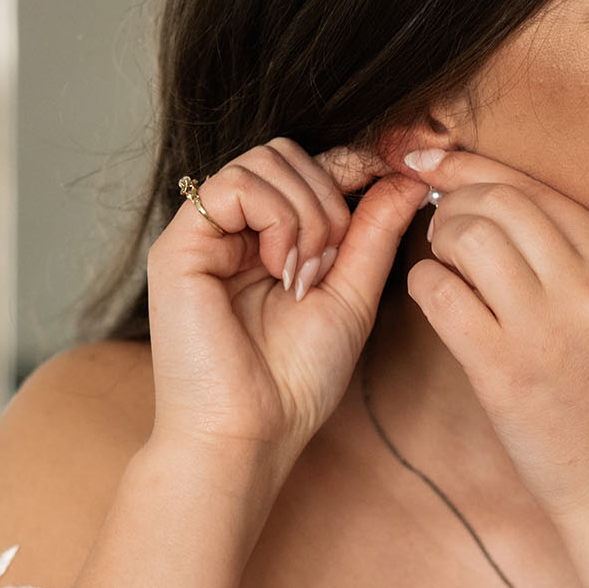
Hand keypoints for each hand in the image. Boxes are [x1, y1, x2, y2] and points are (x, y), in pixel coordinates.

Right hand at [144, 140, 426, 467]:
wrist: (247, 434)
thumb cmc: (294, 382)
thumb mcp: (352, 296)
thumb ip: (374, 233)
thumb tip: (409, 179)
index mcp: (267, 241)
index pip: (309, 168)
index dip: (353, 168)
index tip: (397, 183)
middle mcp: (231, 231)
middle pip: (287, 153)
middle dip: (330, 198)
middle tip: (331, 265)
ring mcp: (203, 234)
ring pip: (266, 160)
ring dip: (307, 213)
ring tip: (303, 276)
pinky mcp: (179, 244)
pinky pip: (235, 183)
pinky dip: (276, 218)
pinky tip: (280, 270)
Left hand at [403, 149, 588, 521]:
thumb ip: (581, 260)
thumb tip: (504, 208)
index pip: (536, 188)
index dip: (474, 167)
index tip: (434, 160)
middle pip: (499, 200)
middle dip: (453, 201)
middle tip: (438, 225)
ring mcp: (547, 327)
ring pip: (468, 236)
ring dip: (439, 239)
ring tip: (440, 260)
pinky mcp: (504, 370)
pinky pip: (442, 294)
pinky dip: (425, 283)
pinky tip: (433, 295)